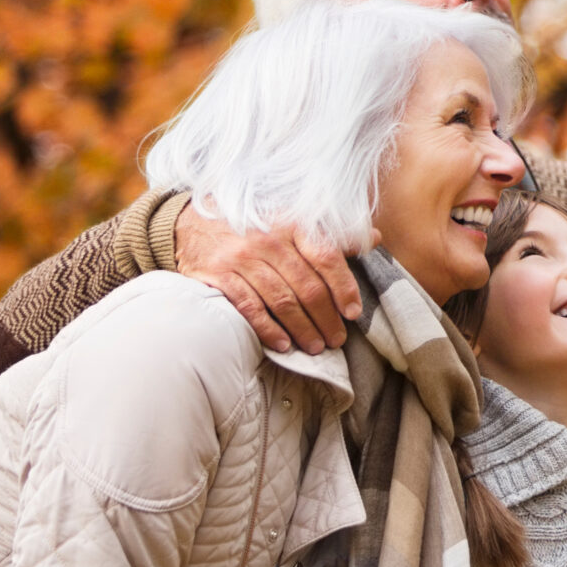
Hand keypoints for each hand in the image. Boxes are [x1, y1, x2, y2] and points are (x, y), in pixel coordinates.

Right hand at [175, 205, 363, 353]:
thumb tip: (373, 238)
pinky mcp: (219, 276)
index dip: (344, 287)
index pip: (327, 257)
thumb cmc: (254, 224)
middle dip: (326, 317)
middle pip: (306, 286)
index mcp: (292, 223)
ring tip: (316, 346)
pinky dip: (268, 329)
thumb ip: (332, 233)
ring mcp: (242, 258)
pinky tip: (283, 344)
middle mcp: (268, 240)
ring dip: (302, 328)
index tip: (353, 312)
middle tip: (337, 339)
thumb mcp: (292, 219)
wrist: (193, 221)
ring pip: (281, 301)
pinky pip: (249, 308)